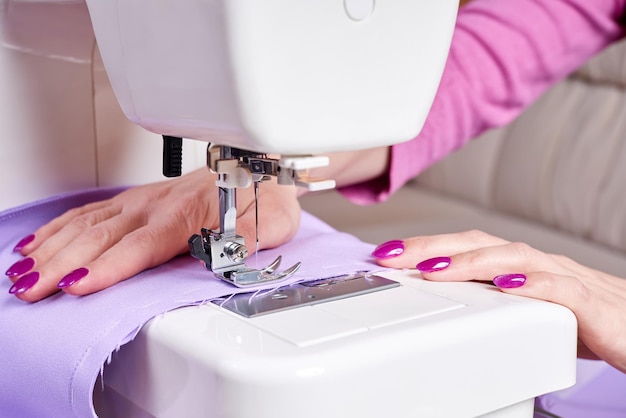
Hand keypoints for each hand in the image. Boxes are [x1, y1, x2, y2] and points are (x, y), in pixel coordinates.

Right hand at [7, 168, 300, 301]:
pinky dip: (60, 227)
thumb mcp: (271, 222)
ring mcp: (142, 201)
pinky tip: (39, 244)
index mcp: (186, 214)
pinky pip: (90, 212)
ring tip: (22, 273)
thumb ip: (248, 238)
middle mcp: (156, 205)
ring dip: (53, 248)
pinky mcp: (135, 201)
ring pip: (88, 224)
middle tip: (30, 289)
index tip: (78, 283)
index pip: (141, 244)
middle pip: (102, 237)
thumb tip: (227, 253)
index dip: (109, 265)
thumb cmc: (261, 197)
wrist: (256, 166)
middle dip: (62, 264)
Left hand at [371, 230, 625, 372]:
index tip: (387, 254)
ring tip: (433, 269)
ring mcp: (565, 279)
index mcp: (521, 267)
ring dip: (471, 261)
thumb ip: (492, 303)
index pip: (468, 246)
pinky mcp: (591, 305)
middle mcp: (538, 265)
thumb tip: (446, 305)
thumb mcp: (527, 310)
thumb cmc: (585, 320)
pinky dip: (532, 285)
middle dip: (433, 247)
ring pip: (514, 258)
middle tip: (392, 255)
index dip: (427, 246)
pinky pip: (561, 289)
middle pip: (481, 243)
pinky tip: (506, 286)